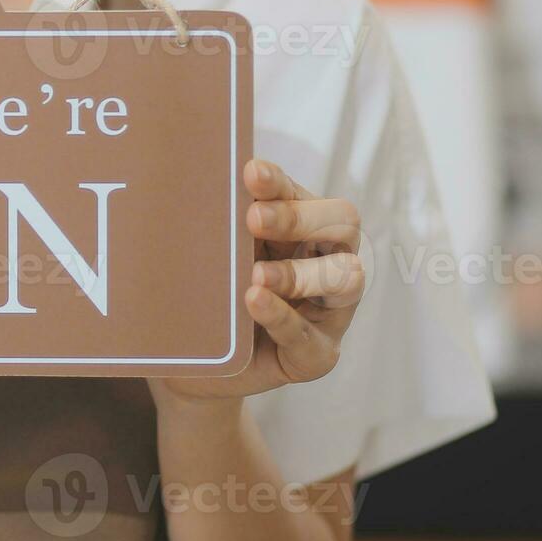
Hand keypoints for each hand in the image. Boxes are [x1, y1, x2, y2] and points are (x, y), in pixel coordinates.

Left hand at [151, 159, 364, 404]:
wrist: (196, 366)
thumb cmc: (213, 298)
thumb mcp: (216, 258)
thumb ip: (221, 228)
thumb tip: (202, 185)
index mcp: (302, 229)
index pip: (302, 194)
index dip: (279, 183)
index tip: (250, 174)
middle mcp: (326, 261)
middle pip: (343, 224)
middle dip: (299, 218)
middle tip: (254, 219)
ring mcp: (329, 310)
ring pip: (345, 278)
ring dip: (299, 272)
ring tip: (257, 276)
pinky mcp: (317, 354)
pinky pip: (309, 336)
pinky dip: (282, 317)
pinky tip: (255, 303)